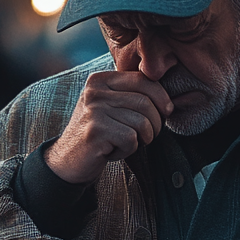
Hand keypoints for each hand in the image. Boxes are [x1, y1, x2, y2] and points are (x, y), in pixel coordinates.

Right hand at [44, 71, 172, 184]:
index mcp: (100, 80)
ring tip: (125, 143)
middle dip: (155, 123)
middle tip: (147, 136)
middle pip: (145, 102)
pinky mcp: (96, 131)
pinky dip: (128, 150)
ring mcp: (93, 110)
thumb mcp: (111, 107)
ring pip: (142, 122)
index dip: (161, 96)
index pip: (142, 79)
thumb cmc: (99, 133)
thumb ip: (133, 95)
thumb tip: (172, 100)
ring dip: (141, 139)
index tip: (166, 111)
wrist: (67, 160)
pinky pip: (131, 139)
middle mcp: (95, 91)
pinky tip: (113, 151)